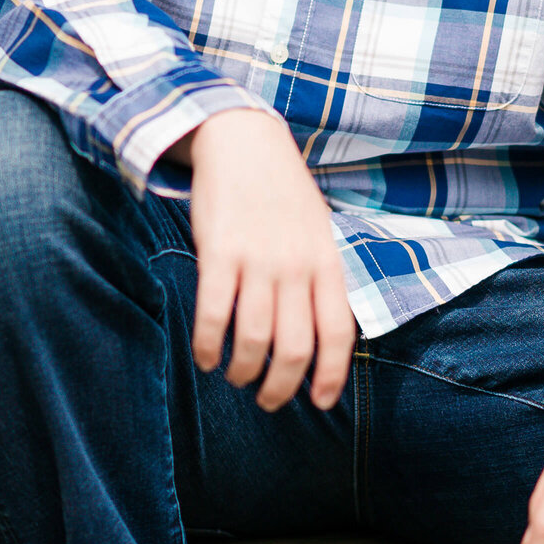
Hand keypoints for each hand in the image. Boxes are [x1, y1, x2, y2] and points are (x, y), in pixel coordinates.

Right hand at [173, 110, 354, 412]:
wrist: (245, 140)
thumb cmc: (283, 193)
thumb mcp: (318, 232)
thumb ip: (320, 279)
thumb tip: (320, 336)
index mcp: (327, 262)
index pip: (338, 333)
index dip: (331, 376)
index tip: (321, 403)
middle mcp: (297, 265)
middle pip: (294, 349)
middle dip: (280, 388)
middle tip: (267, 401)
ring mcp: (259, 259)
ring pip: (254, 340)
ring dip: (243, 371)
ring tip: (235, 376)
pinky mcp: (220, 251)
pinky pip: (214, 314)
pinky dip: (208, 346)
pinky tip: (205, 357)